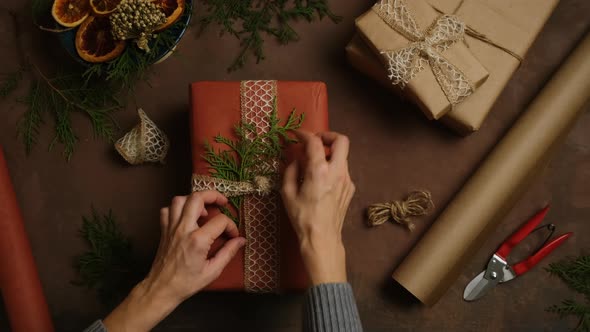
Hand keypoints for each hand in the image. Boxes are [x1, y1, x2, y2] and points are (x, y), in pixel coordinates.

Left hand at [103, 191, 245, 330]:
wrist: (162, 289)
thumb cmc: (187, 283)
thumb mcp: (212, 271)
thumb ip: (228, 253)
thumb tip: (241, 240)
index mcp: (198, 240)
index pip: (220, 221)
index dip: (231, 226)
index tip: (233, 236)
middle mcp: (183, 229)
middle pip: (197, 198)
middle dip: (213, 195)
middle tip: (222, 202)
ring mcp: (171, 228)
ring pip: (180, 199)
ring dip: (194, 200)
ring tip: (203, 209)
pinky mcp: (164, 230)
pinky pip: (167, 210)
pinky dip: (177, 208)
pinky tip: (186, 216)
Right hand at [281, 131, 354, 284]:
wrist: (322, 238)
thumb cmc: (302, 218)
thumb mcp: (288, 193)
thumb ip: (290, 171)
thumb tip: (295, 160)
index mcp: (319, 171)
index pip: (315, 142)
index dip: (304, 134)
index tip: (297, 134)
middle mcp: (337, 172)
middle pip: (341, 140)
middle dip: (328, 135)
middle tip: (315, 141)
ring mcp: (347, 180)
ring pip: (343, 155)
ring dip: (330, 153)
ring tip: (315, 162)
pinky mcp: (350, 189)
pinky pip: (343, 170)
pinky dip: (333, 167)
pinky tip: (322, 179)